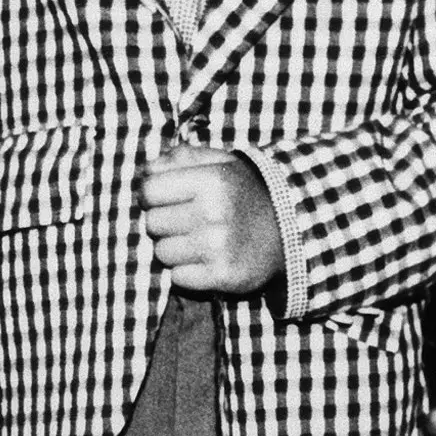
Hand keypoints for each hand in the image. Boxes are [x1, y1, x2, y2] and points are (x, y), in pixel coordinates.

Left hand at [138, 143, 284, 295]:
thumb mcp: (220, 162)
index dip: (152, 194)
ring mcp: (219, 246)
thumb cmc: (243, 192)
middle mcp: (215, 211)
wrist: (290, 228)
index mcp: (212, 179)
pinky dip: (187, 272)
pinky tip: (206, 260)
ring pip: (162, 253)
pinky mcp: (224, 275)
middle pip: (153, 223)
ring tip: (198, 241)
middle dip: (165, 222)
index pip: (149, 190)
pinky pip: (178, 277)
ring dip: (174, 248)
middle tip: (187, 221)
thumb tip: (146, 172)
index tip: (167, 198)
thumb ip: (181, 158)